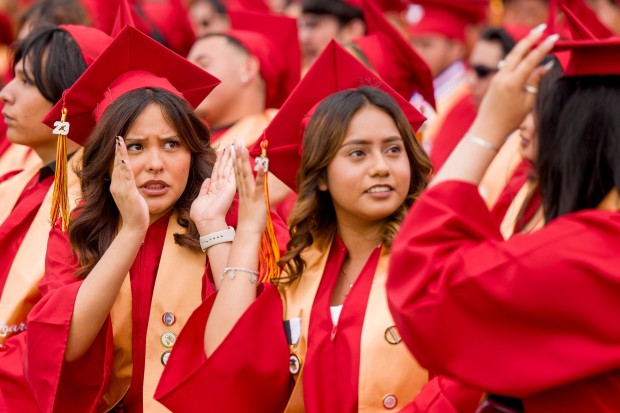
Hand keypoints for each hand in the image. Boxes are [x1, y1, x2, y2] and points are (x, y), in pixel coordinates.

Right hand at [110, 136, 148, 231]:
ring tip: (119, 142)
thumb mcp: (132, 195)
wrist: (135, 226)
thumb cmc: (136, 211)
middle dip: (116, 150)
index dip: (116, 154)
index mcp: (116, 186)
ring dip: (119, 155)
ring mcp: (121, 190)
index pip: (116, 166)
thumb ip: (130, 185)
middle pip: (115, 165)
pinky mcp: (127, 194)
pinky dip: (125, 168)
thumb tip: (132, 176)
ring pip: (120, 169)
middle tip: (117, 137)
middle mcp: (116, 186)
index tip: (117, 141)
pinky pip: (126, 178)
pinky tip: (125, 159)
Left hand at [190, 146, 235, 233]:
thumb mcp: (200, 198)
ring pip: (229, 166)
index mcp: (214, 187)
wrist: (207, 222)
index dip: (220, 160)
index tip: (224, 150)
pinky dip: (234, 161)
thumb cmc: (202, 214)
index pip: (218, 170)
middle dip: (228, 154)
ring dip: (232, 154)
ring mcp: (227, 185)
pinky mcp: (230, 187)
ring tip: (236, 143)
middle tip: (233, 142)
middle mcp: (222, 185)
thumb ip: (205, 188)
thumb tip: (207, 179)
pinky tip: (236, 152)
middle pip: (225, 166)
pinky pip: (232, 171)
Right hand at [232, 141, 266, 235]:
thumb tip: (249, 198)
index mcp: (243, 193)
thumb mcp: (249, 209)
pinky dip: (261, 174)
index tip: (233, 150)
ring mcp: (250, 194)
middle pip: (240, 170)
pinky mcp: (258, 199)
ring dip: (244, 161)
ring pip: (246, 175)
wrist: (248, 235)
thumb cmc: (249, 225)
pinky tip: (263, 164)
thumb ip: (249, 200)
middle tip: (235, 142)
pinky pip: (260, 185)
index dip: (235, 161)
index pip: (237, 174)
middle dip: (238, 155)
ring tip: (243, 147)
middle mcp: (245, 191)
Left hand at [472, 24, 559, 140]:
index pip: (530, 60)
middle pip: (517, 52)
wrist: (488, 128)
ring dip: (523, 45)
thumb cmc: (510, 120)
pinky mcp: (494, 80)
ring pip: (511, 56)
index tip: (554, 38)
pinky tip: (523, 51)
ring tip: (534, 36)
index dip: (543, 48)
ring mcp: (497, 78)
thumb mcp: (527, 102)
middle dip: (530, 39)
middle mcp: (502, 77)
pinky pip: (507, 64)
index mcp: (512, 83)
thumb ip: (535, 82)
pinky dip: (516, 56)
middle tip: (542, 28)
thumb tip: (545, 66)